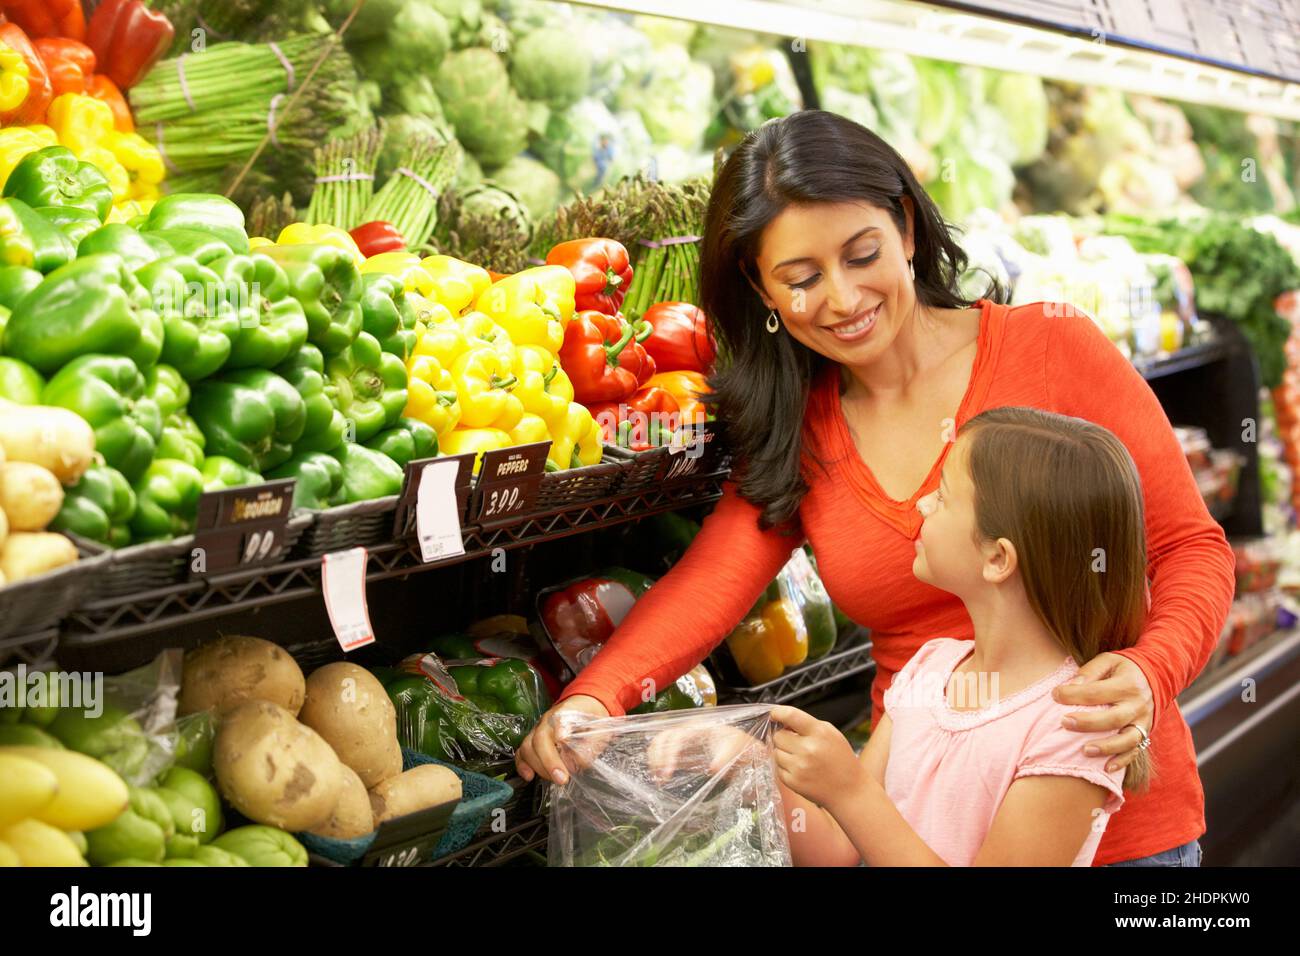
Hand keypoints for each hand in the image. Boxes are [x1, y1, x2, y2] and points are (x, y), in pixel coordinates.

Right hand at [515, 695, 609, 784]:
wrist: (584, 708)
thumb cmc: (592, 721)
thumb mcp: (600, 730)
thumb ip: (591, 744)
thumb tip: (578, 762)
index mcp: (567, 711)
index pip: (559, 718)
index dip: (559, 728)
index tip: (562, 738)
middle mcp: (548, 719)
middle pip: (540, 738)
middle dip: (549, 761)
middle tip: (562, 778)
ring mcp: (537, 729)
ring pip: (528, 747)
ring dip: (539, 767)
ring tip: (554, 779)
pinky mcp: (531, 741)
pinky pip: (521, 753)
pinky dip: (522, 766)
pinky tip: (529, 776)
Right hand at [646, 723, 763, 783]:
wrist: (745, 748)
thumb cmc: (740, 746)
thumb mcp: (735, 750)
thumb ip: (725, 759)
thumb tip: (711, 769)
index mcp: (698, 728)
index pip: (675, 737)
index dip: (668, 753)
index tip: (667, 772)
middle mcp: (688, 731)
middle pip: (663, 738)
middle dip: (658, 756)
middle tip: (660, 777)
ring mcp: (685, 741)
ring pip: (661, 743)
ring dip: (655, 759)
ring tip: (658, 778)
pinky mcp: (685, 752)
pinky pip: (666, 753)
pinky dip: (660, 763)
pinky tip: (661, 778)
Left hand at [770, 705, 865, 812]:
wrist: (849, 790)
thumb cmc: (841, 760)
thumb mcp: (831, 734)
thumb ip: (808, 724)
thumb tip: (783, 721)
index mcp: (820, 733)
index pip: (791, 715)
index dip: (778, 712)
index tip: (775, 713)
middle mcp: (808, 749)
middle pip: (778, 736)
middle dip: (784, 737)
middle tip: (797, 743)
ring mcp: (799, 767)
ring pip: (776, 752)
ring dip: (784, 753)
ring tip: (801, 758)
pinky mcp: (793, 782)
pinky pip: (778, 768)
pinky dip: (786, 768)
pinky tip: (801, 770)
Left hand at [1051, 652, 1154, 772]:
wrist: (1155, 677)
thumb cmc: (1123, 669)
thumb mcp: (1108, 661)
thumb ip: (1089, 671)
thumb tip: (1070, 686)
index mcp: (1128, 684)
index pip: (1097, 692)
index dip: (1074, 694)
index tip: (1055, 695)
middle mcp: (1138, 705)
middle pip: (1113, 718)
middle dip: (1088, 723)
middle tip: (1064, 722)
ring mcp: (1143, 722)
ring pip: (1127, 740)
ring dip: (1106, 747)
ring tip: (1084, 750)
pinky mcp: (1145, 734)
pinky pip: (1135, 751)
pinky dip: (1122, 761)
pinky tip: (1106, 768)